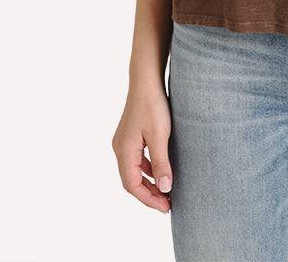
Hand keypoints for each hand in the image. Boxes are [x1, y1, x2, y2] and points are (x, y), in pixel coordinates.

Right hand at [112, 83, 172, 212]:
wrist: (146, 80)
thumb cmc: (153, 105)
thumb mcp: (160, 135)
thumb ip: (161, 162)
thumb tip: (164, 188)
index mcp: (124, 150)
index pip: (132, 185)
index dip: (148, 199)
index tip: (165, 207)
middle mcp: (120, 148)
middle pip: (131, 180)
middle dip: (149, 194)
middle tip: (167, 203)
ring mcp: (124, 141)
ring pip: (134, 170)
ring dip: (148, 182)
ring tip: (166, 190)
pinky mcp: (130, 135)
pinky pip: (137, 159)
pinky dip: (148, 168)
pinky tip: (161, 169)